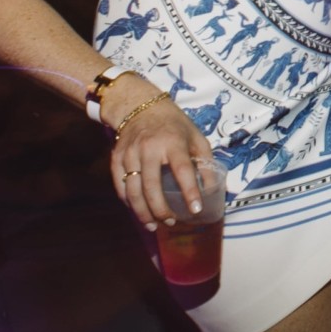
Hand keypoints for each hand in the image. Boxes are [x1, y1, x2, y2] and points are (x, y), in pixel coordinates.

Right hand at [107, 79, 213, 228]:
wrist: (141, 107)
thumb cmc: (174, 125)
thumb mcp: (196, 137)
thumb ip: (205, 162)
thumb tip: (214, 190)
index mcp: (173, 142)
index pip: (182, 170)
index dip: (189, 192)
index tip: (195, 210)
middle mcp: (149, 148)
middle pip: (152, 186)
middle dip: (161, 210)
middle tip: (171, 222)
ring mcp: (130, 153)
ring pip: (133, 190)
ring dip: (143, 212)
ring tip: (154, 225)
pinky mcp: (116, 158)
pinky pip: (120, 186)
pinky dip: (129, 202)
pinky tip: (138, 212)